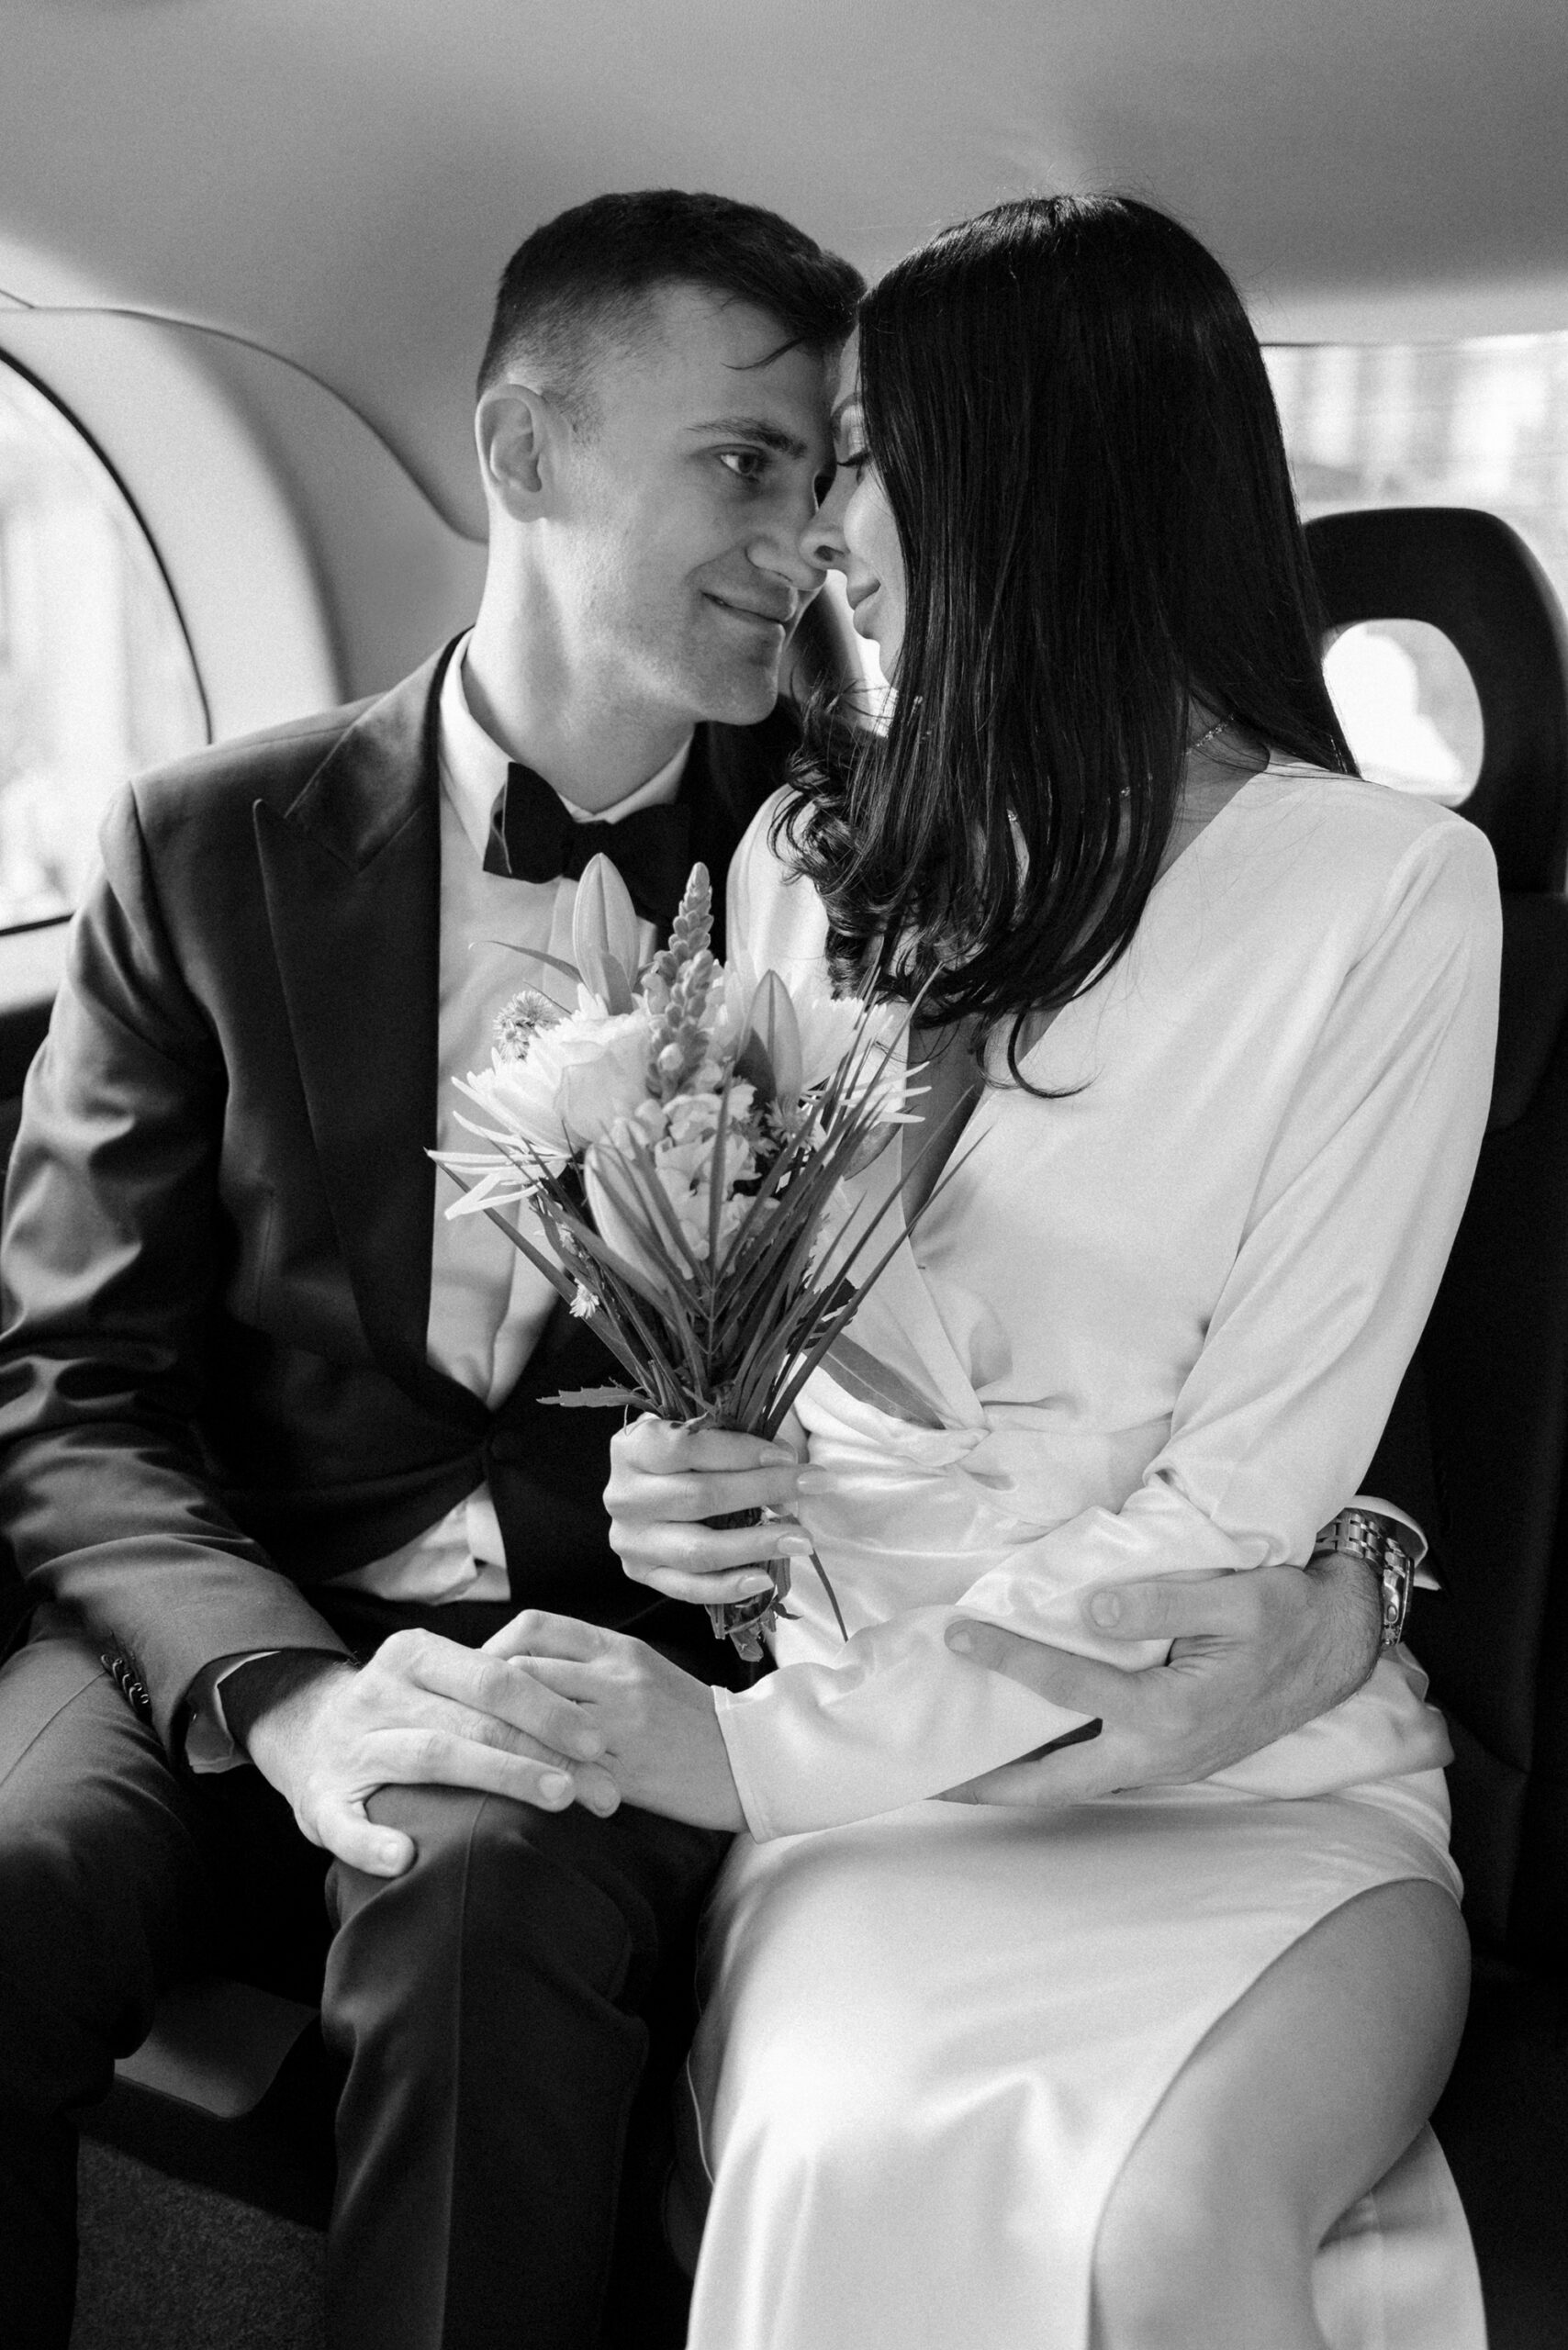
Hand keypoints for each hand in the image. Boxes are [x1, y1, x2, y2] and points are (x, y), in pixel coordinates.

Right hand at [241, 1632, 622, 1875]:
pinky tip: (404, 1857)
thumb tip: (587, 1730)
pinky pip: (345, 1823)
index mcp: (414, 1656)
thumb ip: (495, 1694)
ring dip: (497, 1778)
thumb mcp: (436, 1681)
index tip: (598, 1743)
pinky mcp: (319, 1801)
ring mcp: (348, 1748)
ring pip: (430, 1756)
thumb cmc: (400, 1711)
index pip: (493, 1677)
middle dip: (543, 1752)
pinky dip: (372, 1842)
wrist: (300, 1729)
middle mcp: (380, 1694)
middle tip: (598, 1790)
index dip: (548, 1709)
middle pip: (474, 1719)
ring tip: (555, 1800)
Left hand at [484, 1609, 745, 1829]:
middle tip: (466, 1712)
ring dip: (497, 1730)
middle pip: (521, 1668)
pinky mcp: (619, 1771)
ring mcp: (618, 1724)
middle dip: (483, 1692)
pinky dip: (525, 1768)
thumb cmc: (689, 1716)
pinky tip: (510, 1776)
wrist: (746, 1760)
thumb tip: (522, 1661)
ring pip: (531, 1715)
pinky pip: (556, 1764)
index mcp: (619, 1647)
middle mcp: (616, 1677)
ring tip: (480, 1745)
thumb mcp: (643, 1668)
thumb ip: (589, 1660)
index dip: (496, 1646)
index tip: (481, 1672)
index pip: (536, 1625)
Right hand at [606, 1413, 811, 1608]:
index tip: (787, 1456)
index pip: (687, 1447)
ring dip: (756, 1544)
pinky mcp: (641, 1573)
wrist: (646, 1489)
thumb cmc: (684, 1454)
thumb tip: (787, 1465)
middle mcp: (623, 1495)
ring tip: (801, 1540)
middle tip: (813, 1487)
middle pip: (700, 1497)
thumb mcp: (699, 1433)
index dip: (740, 1451)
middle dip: (763, 1491)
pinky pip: (688, 1588)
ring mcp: (630, 1540)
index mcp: (632, 1447)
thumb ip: (735, 1440)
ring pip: (698, 1549)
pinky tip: (764, 1579)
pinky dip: (728, 1586)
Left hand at [941, 1550, 1381, 1805]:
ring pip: (1075, 1785)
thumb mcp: (1235, 1595)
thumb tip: (1091, 1610)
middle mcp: (1161, 1753)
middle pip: (1055, 1784)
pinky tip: (1021, 1750)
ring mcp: (1166, 1764)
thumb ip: (1160, 1602)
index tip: (958, 1634)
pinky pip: (1097, 1770)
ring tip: (956, 1773)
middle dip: (988, 1785)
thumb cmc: (1287, 1615)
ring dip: (1017, 1783)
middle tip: (926, 1779)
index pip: (1066, 1686)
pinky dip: (1053, 1767)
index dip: (1007, 1658)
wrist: (1338, 1646)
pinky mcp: (1170, 1757)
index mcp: (1170, 1713)